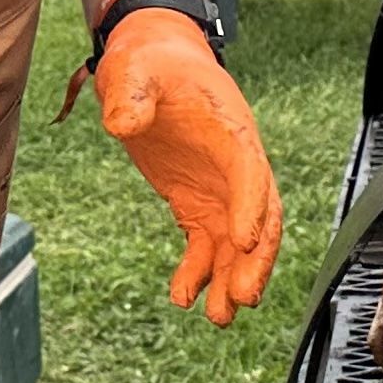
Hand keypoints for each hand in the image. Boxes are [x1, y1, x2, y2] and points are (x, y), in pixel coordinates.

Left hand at [97, 8, 282, 323]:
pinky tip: (183, 297)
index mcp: (231, 132)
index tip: (243, 240)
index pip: (251, 173)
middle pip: (260, 218)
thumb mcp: (134, 71)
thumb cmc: (149, 63)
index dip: (251, 206)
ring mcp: (219, 188)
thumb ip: (129, 95)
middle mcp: (236, 166)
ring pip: (237, 243)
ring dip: (231, 279)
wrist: (152, 64)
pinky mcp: (196, 202)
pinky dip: (198, 272)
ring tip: (218, 318)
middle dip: (254, 261)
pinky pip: (206, 245)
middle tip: (242, 297)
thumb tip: (122, 125)